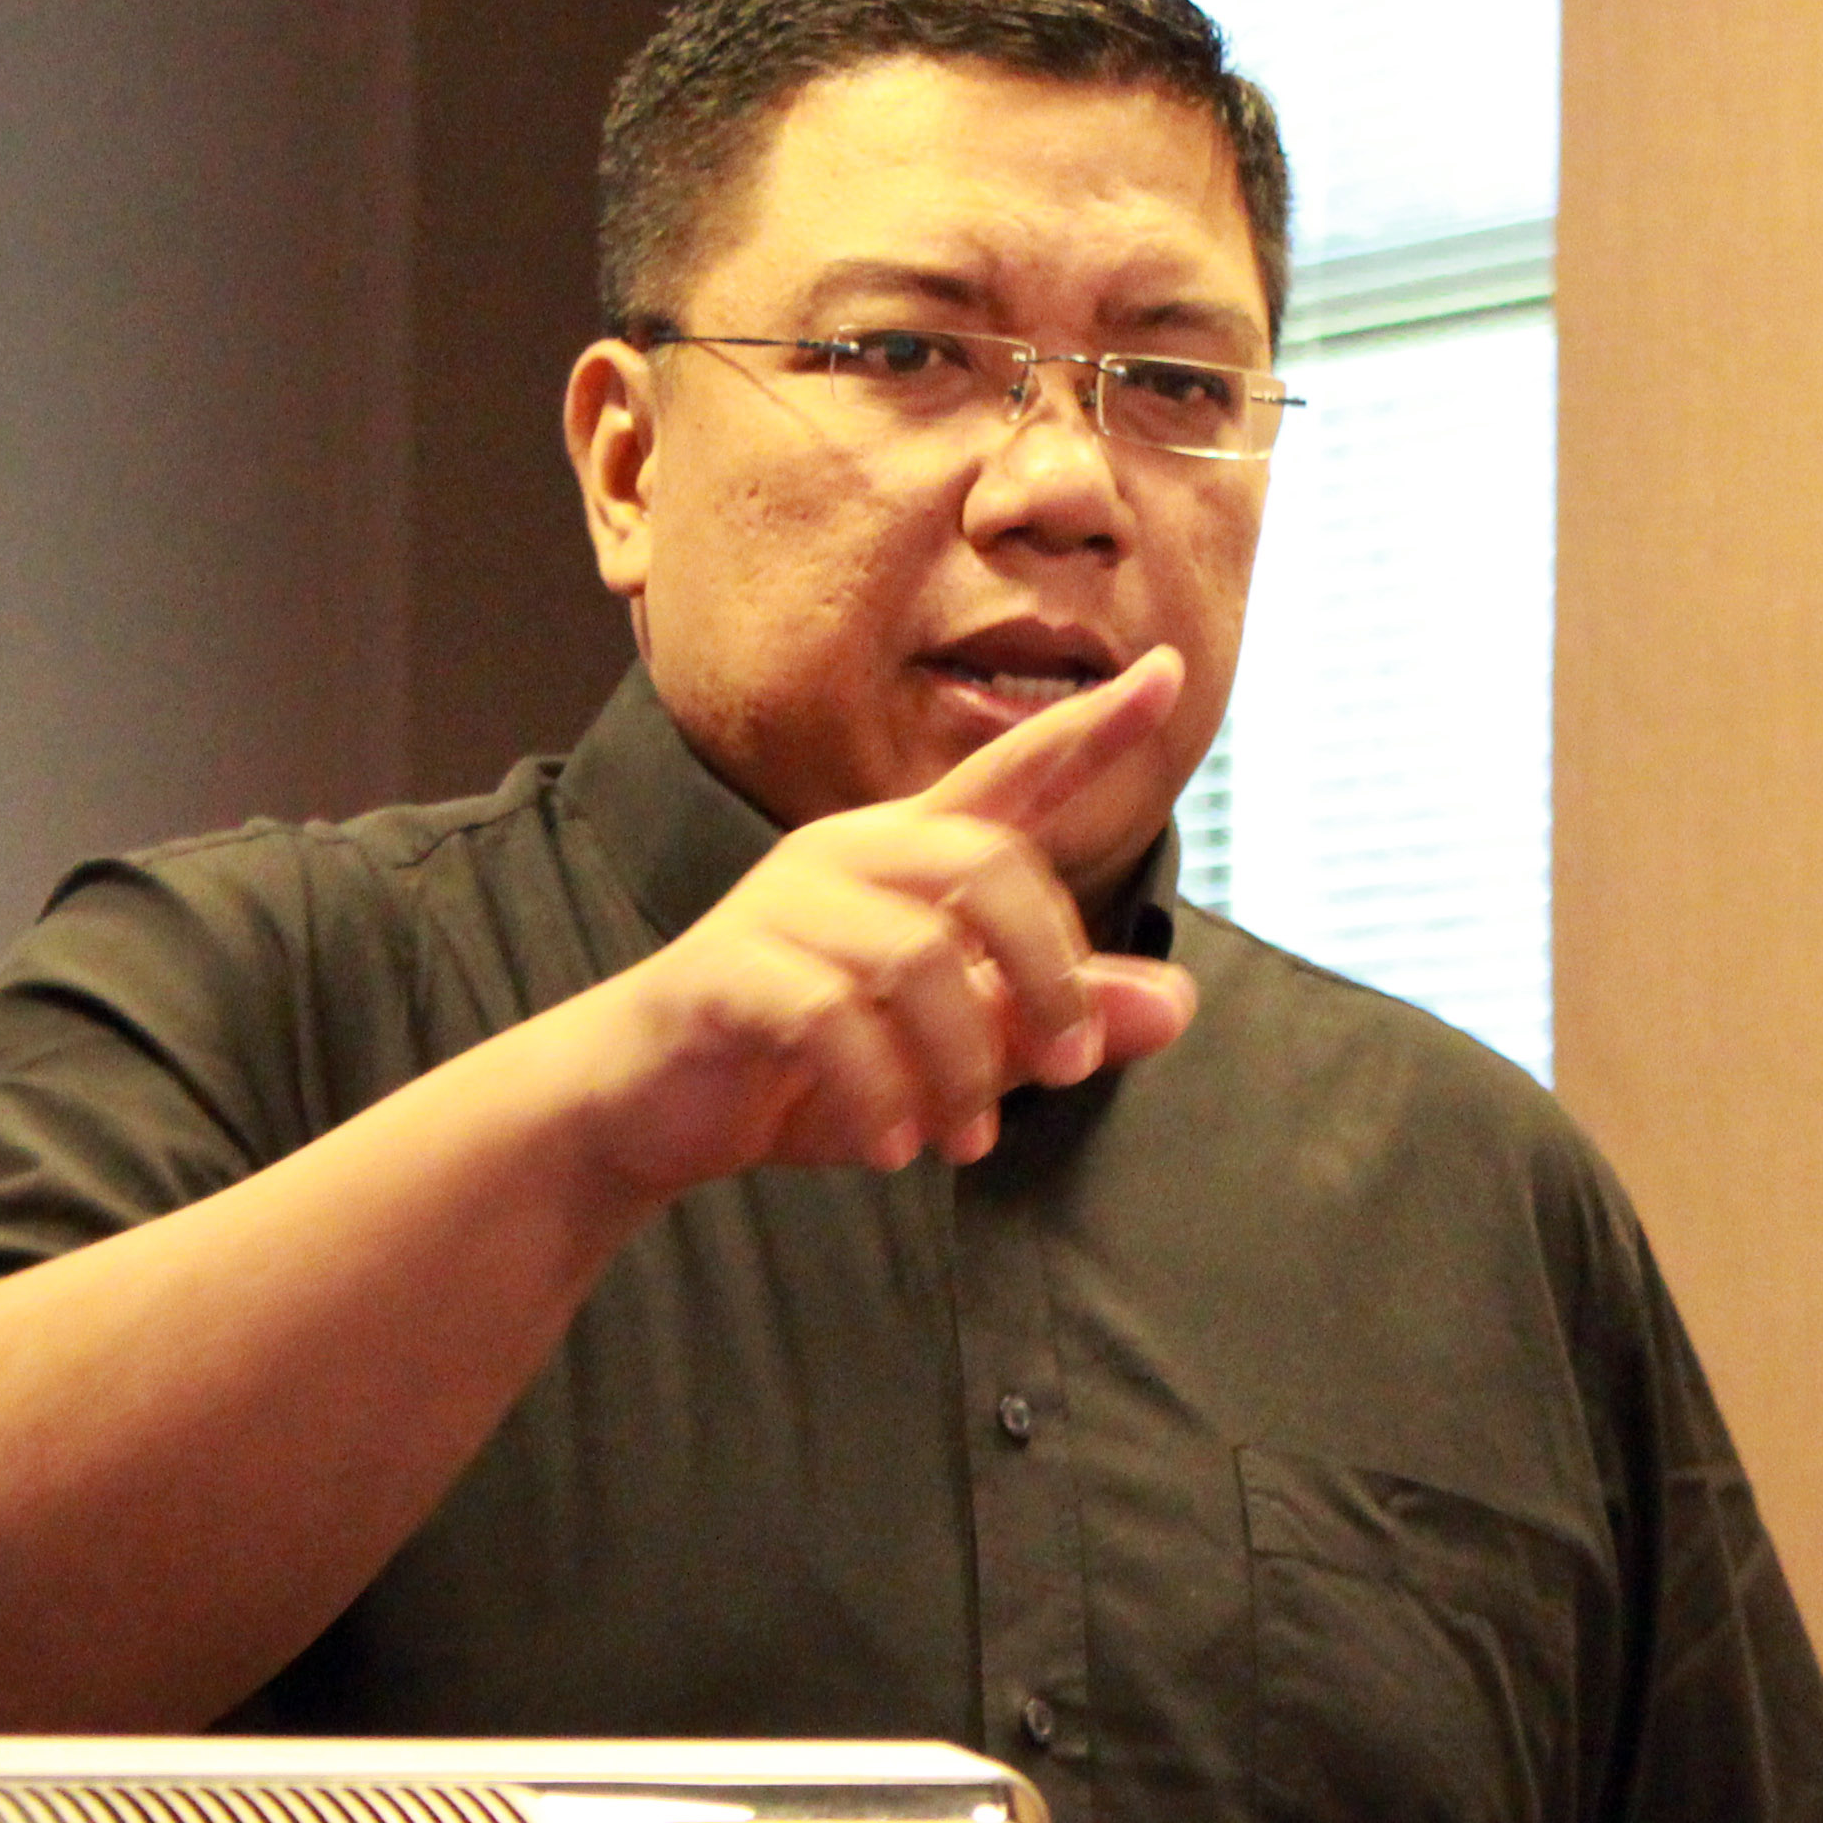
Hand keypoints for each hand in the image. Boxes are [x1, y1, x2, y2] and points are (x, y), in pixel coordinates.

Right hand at [559, 652, 1205, 1203]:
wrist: (646, 1106)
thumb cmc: (803, 1067)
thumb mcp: (950, 1060)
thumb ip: (1050, 1027)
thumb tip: (1175, 1005)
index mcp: (907, 857)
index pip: (1012, 774)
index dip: (1091, 728)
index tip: (1172, 672)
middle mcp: (848, 856)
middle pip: (988, 869)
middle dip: (1049, 975)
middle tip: (1069, 1071)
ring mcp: (781, 906)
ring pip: (917, 959)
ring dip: (962, 1067)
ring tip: (966, 1142)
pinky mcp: (728, 970)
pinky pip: (832, 1021)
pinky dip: (879, 1096)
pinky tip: (892, 1150)